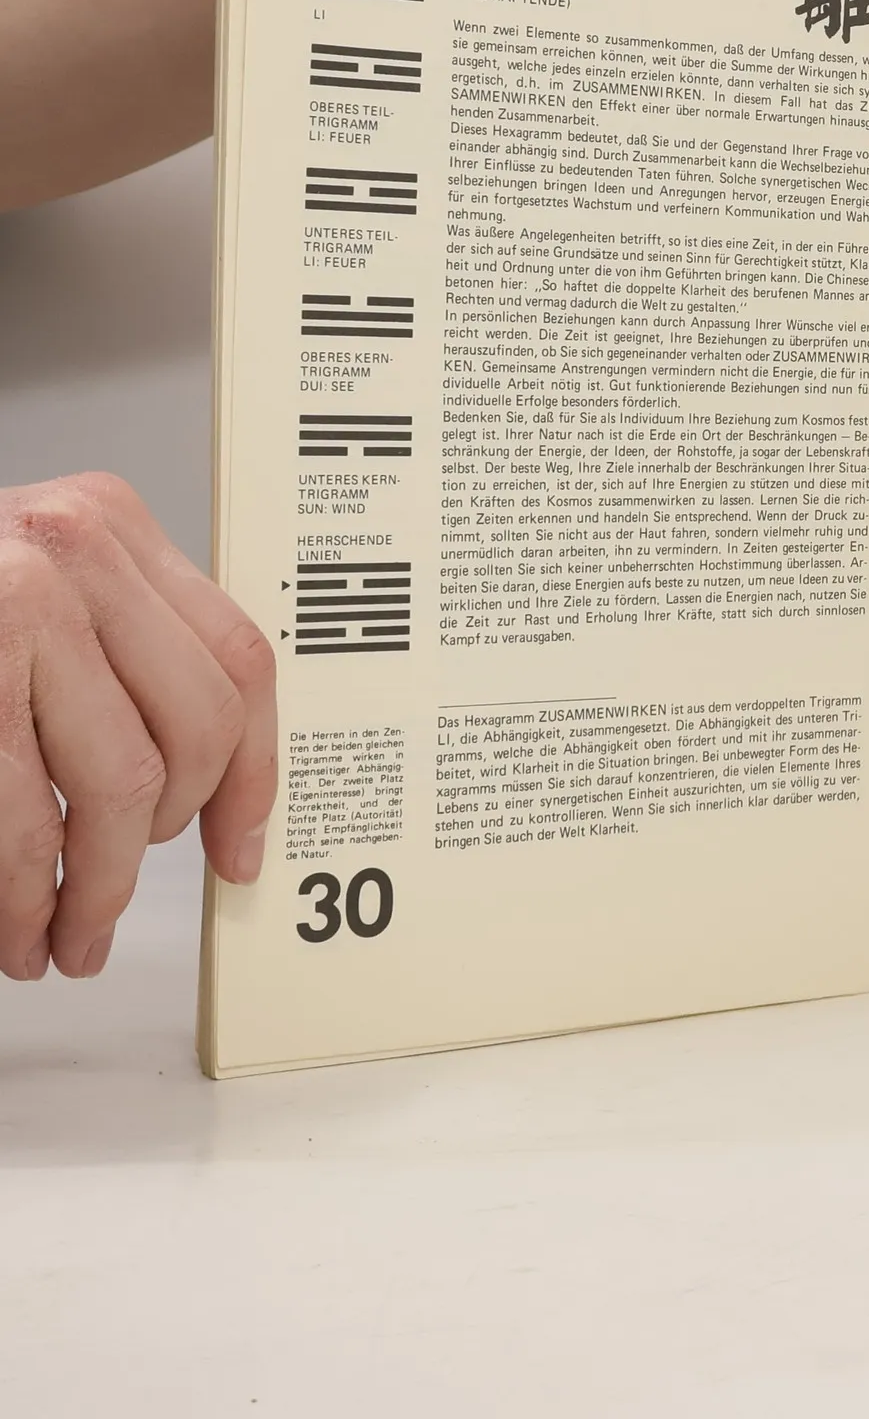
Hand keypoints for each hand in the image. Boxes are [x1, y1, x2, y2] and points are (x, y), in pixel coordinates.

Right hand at [0, 474, 275, 979]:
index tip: (240, 841)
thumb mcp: (36, 586)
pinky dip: (23, 893)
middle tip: (120, 895)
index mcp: (109, 525)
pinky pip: (23, 817)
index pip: (238, 660)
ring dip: (95, 887)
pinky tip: (16, 925)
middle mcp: (70, 555)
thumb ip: (116, 650)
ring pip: (120, 782)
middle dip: (168, 837)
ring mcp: (13, 610)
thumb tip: (208, 779)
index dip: (252, 772)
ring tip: (65, 935)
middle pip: (197, 729)